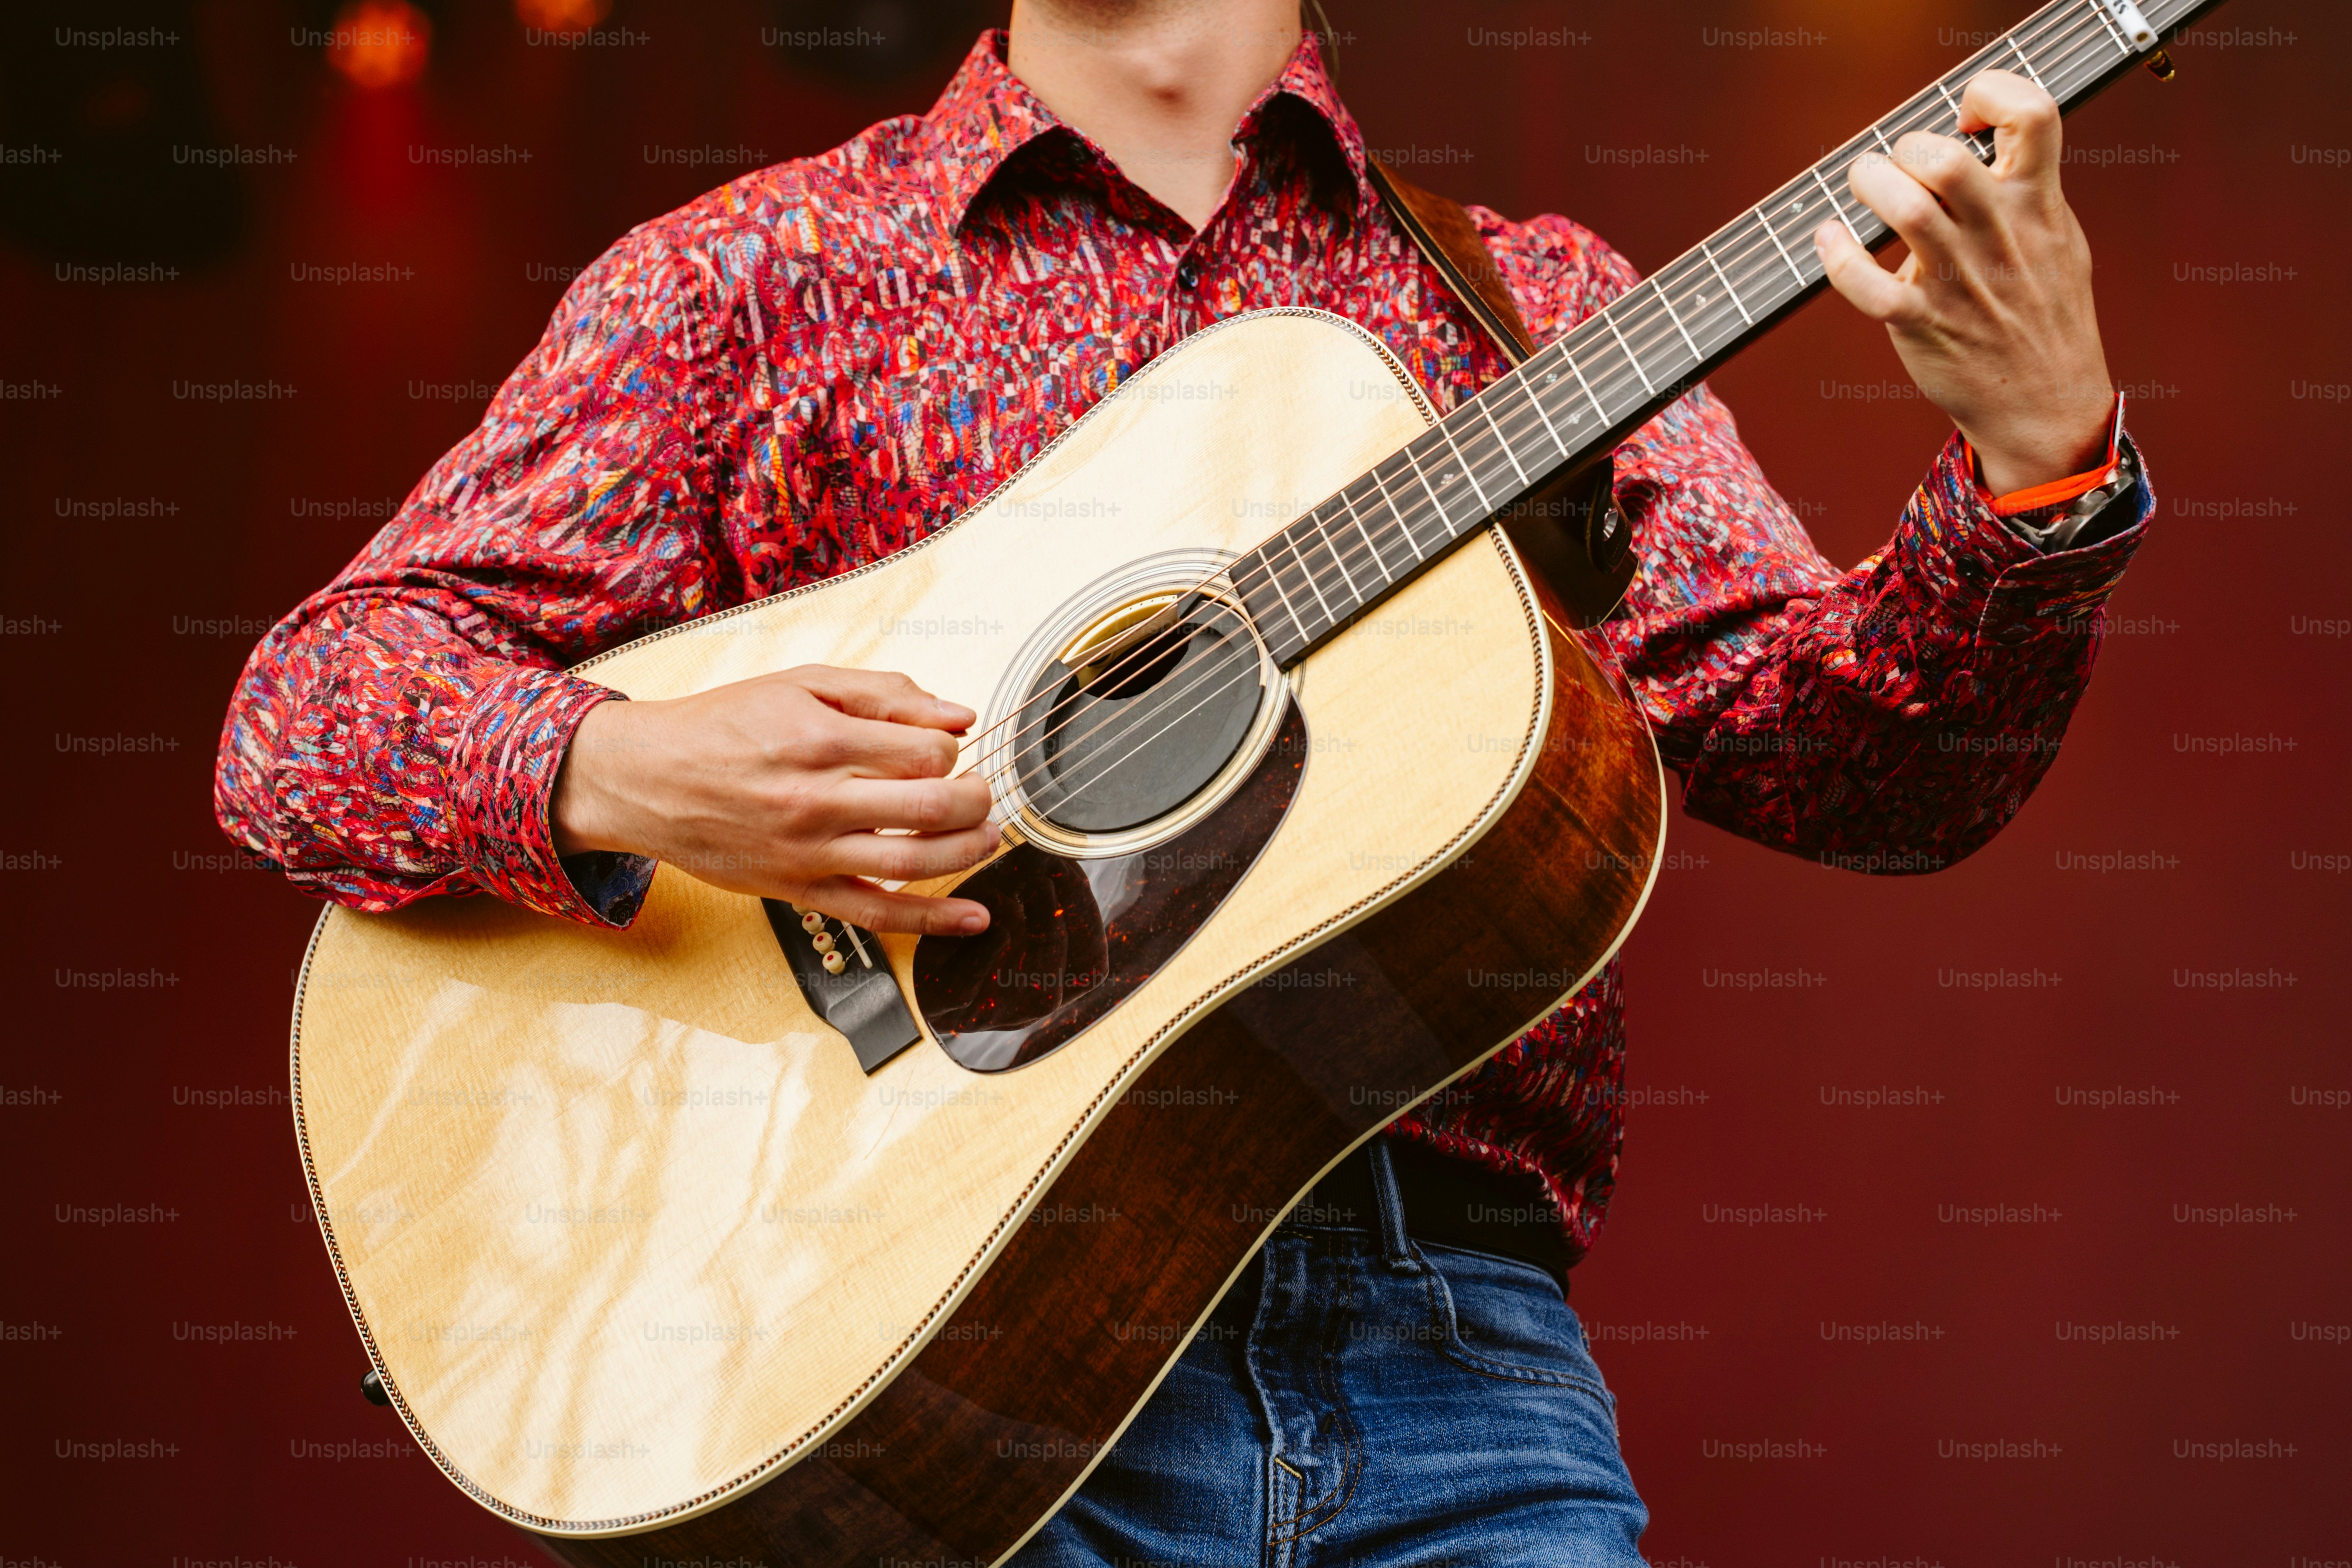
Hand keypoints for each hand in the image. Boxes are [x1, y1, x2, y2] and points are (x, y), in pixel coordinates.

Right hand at [552, 667, 997, 933]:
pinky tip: (974, 919)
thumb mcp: (800, 685)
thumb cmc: (723, 725)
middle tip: (981, 791)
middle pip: (931, 806)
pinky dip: (933, 920)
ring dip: (967, 852)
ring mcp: (808, 852)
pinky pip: (876, 915)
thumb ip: (883, 694)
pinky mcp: (798, 890)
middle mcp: (816, 800)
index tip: (942, 748)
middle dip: (975, 799)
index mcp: (820, 740)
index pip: (925, 752)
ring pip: (912, 863)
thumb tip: (959, 715)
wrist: (645, 778)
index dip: (950, 749)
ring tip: (986, 836)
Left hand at [1816, 69, 2113, 495]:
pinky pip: (1870, 286)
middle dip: (1906, 149)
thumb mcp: (2056, 238)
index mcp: (2037, 204)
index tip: (1965, 115)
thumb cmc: (2042, 315)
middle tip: (1896, 166)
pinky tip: (1828, 240)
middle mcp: (2000, 235)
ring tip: (1862, 187)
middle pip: (1948, 160)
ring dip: (1870, 187)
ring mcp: (1961, 281)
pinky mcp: (1924, 324)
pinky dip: (1837, 257)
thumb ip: (2025, 189)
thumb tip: (1983, 145)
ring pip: (1907, 211)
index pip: (2034, 114)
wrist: (2047, 404)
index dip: (1992, 94)